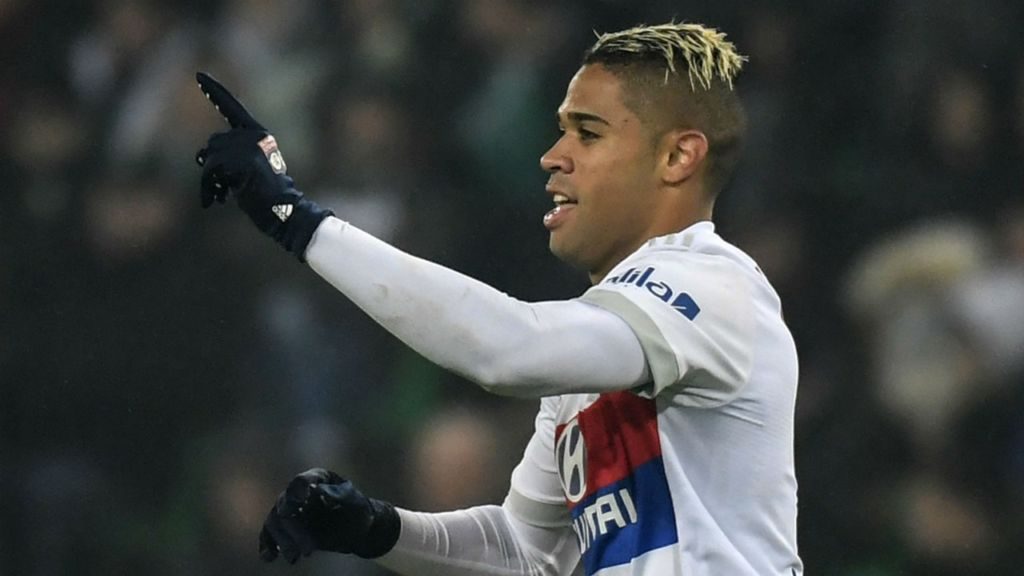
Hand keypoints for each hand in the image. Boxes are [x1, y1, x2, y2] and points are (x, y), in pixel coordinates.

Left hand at [194, 72, 331, 260]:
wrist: (285, 210)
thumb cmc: (265, 195)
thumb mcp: (248, 169)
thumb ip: (230, 155)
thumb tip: (202, 157)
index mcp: (258, 134)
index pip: (232, 108)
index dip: (214, 91)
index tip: (198, 75)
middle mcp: (254, 135)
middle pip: (213, 144)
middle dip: (210, 169)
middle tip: (218, 190)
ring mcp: (249, 146)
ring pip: (209, 158)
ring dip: (208, 181)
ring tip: (220, 196)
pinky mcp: (243, 160)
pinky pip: (211, 171)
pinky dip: (209, 188)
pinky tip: (220, 199)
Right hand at [258, 468, 400, 563]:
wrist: (356, 530)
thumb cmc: (357, 511)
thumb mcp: (356, 503)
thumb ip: (340, 495)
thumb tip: (319, 489)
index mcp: (317, 479)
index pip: (301, 481)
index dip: (298, 489)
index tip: (301, 500)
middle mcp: (299, 492)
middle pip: (285, 505)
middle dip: (294, 529)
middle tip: (309, 550)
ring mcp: (290, 510)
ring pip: (275, 522)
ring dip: (283, 541)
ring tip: (295, 558)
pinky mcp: (285, 529)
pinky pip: (269, 535)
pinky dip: (267, 545)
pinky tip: (270, 557)